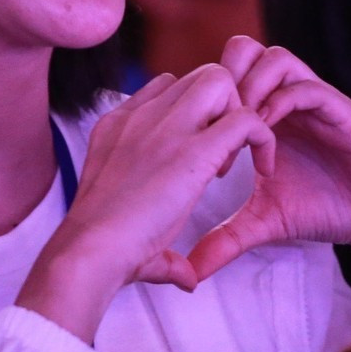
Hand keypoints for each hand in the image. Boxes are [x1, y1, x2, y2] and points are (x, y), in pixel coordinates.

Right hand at [20, 66, 272, 339]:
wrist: (88, 250)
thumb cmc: (101, 249)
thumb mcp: (124, 227)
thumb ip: (162, 246)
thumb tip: (186, 276)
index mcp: (118, 127)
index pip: (164, 87)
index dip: (191, 114)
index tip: (199, 157)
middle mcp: (141, 117)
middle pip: (196, 76)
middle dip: (221, 106)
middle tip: (221, 156)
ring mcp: (165, 128)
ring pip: (220, 81)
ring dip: (238, 114)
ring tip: (234, 162)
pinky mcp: (192, 150)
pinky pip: (246, 118)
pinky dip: (262, 138)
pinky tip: (261, 171)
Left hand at [186, 39, 350, 281]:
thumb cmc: (325, 208)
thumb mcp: (264, 223)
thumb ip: (225, 240)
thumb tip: (188, 273)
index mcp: (262, 115)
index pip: (221, 76)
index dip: (201, 104)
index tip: (195, 150)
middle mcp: (285, 99)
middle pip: (242, 50)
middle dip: (222, 80)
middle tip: (212, 125)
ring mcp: (313, 100)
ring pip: (274, 57)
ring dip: (250, 88)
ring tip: (238, 130)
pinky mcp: (340, 110)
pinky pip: (306, 87)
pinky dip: (281, 103)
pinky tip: (267, 134)